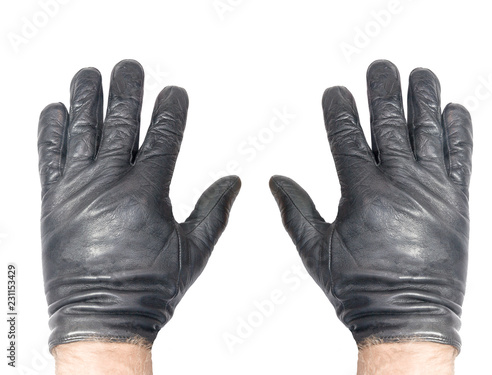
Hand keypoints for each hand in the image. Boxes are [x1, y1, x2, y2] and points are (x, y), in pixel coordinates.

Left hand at [38, 60, 240, 349]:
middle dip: (127, 91)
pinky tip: (55, 109)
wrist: (101, 319)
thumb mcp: (194, 252)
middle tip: (130, 67)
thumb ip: (213, 211)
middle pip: (120, 124)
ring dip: (86, 99)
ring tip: (90, 74)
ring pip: (82, 132)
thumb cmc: (149, 288)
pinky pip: (47, 157)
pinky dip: (49, 131)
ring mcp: (77, 190)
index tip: (174, 91)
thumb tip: (234, 181)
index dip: (169, 111)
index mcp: (146, 193)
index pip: (162, 138)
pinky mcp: (52, 202)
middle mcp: (109, 184)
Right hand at [270, 60, 471, 349]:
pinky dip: (459, 132)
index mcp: (363, 193)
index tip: (336, 90)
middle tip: (380, 67)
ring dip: (423, 99)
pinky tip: (454, 110)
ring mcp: (432, 190)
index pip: (348, 138)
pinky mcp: (457, 203)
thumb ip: (296, 210)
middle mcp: (399, 184)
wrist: (408, 318)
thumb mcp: (316, 251)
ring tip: (420, 74)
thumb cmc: (359, 288)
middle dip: (383, 91)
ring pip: (427, 133)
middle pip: (389, 125)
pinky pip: (461, 158)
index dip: (340, 110)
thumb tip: (276, 180)